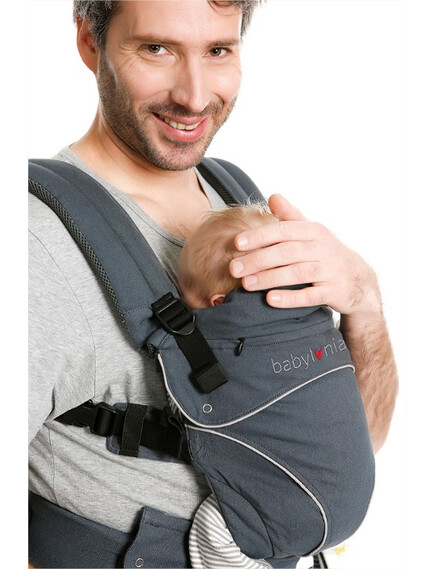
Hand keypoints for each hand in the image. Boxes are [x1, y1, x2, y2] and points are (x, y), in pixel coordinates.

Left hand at [229, 194, 381, 316]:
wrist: (359, 280)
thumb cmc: (326, 253)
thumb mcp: (312, 232)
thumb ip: (291, 216)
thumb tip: (272, 196)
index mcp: (314, 231)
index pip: (284, 230)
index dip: (260, 236)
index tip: (236, 242)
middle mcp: (323, 248)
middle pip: (287, 252)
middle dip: (258, 260)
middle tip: (233, 268)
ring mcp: (330, 271)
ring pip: (297, 273)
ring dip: (269, 278)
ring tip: (245, 284)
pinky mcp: (334, 292)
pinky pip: (311, 296)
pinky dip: (291, 298)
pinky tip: (270, 300)